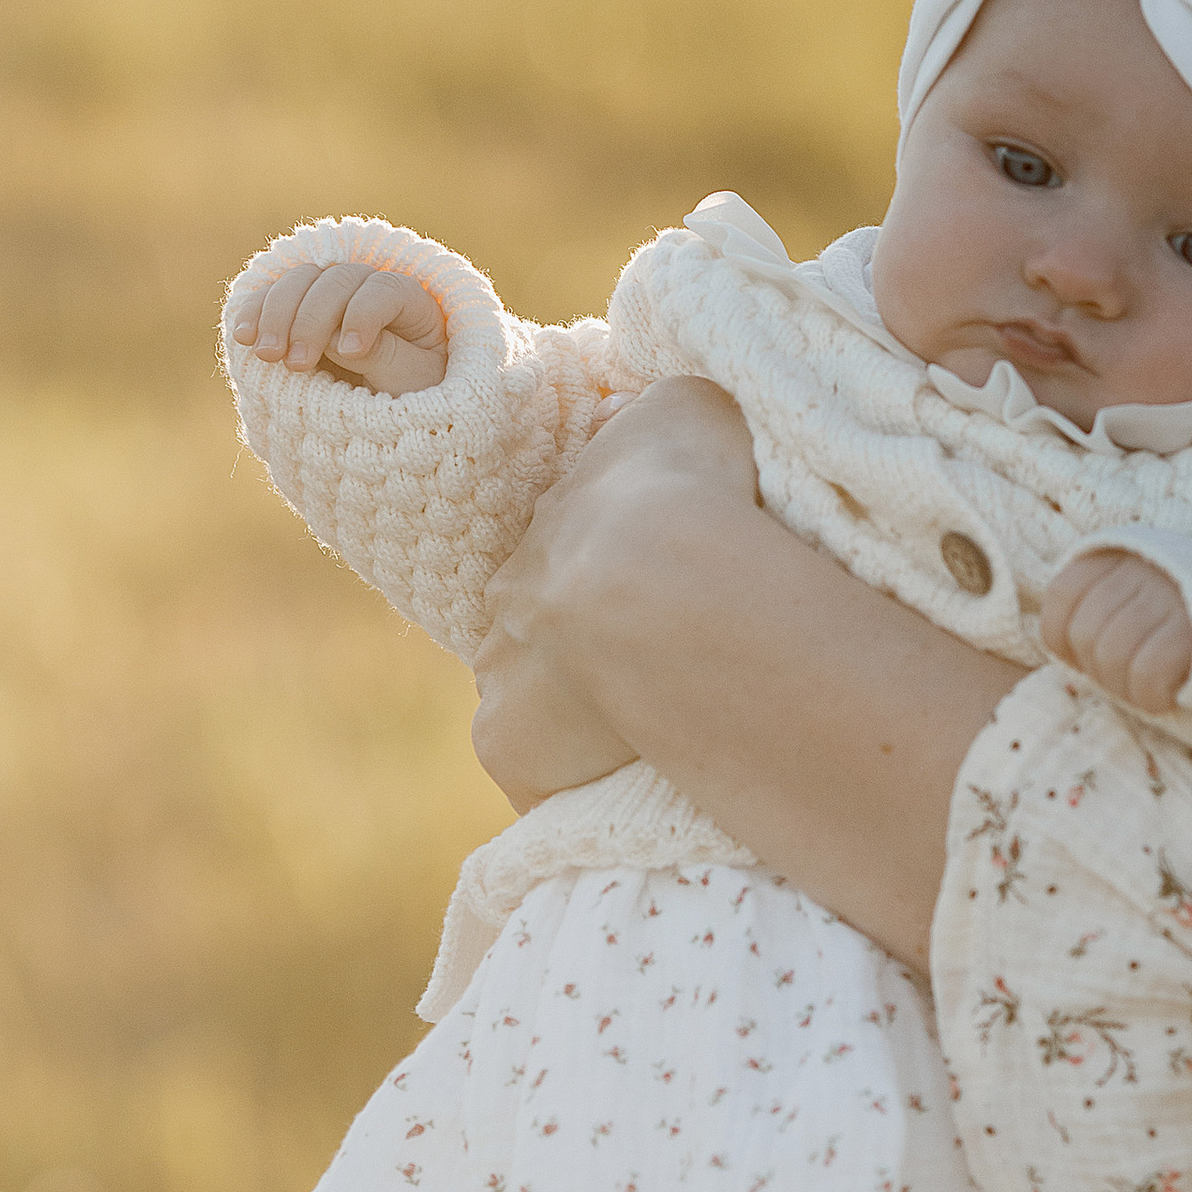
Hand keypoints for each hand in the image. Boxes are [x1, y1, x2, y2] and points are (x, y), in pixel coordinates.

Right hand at [229, 258, 448, 396]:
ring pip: (300, 280)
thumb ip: (383, 356)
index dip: (364, 315)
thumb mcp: (413, 383)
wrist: (396, 421)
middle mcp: (369, 289)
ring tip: (265, 355)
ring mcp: (331, 298)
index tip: (351, 353)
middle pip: (336, 280)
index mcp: (410, 302)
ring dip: (276, 313)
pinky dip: (255, 312)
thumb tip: (335, 337)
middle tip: (295, 362)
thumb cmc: (417, 400)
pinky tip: (243, 337)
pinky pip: (271, 298)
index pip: (384, 289)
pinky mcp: (299, 313)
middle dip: (311, 319)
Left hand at [470, 380, 759, 810]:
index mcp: (559, 520)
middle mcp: (514, 590)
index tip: (673, 595)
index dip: (632, 575)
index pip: (586, 551)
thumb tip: (665, 426)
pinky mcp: (503, 741)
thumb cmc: (690, 481)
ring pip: (537, 696)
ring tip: (654, 734)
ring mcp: (501, 666)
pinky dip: (572, 777)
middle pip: (550, 624)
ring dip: (581, 713)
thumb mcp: (690, 409)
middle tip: (664, 670)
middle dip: (594, 647)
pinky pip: (537, 769)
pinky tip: (624, 783)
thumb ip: (674, 420)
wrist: (658, 566)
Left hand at [1041, 547, 1191, 714]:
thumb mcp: (1153, 597)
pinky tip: (1176, 693)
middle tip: (1138, 674)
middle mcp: (1147, 569)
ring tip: (1160, 683)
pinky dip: (1154, 697)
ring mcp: (1171, 598)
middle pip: (1084, 634)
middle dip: (1102, 669)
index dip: (1066, 638)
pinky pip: (1146, 675)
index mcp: (1130, 555)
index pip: (1063, 596)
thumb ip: (1110, 607)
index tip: (1091, 656)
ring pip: (1111, 657)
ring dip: (1128, 688)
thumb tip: (1061, 642)